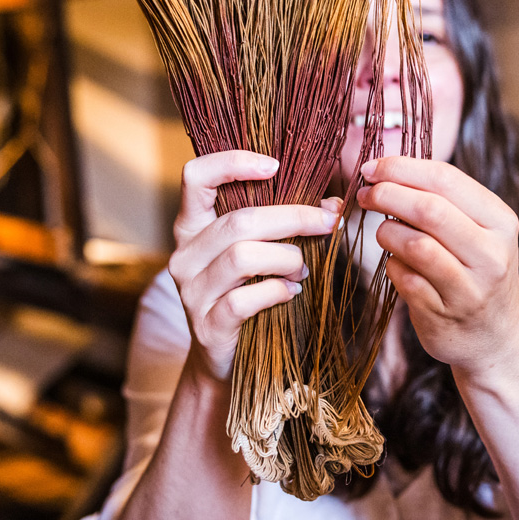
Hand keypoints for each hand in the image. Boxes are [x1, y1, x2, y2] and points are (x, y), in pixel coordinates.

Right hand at [169, 150, 341, 380]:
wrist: (221, 356)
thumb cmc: (245, 291)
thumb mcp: (256, 251)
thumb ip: (284, 224)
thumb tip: (333, 206)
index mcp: (192, 226)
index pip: (196, 177)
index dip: (232, 163)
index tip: (275, 167)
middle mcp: (184, 254)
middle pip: (239, 221)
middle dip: (292, 218)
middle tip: (326, 223)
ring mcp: (191, 291)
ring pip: (243, 257)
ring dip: (287, 258)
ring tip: (302, 269)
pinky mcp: (207, 325)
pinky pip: (245, 300)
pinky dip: (277, 291)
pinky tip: (291, 292)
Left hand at [356, 156, 518, 376]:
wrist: (497, 338)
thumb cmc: (477, 271)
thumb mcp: (479, 231)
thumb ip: (444, 201)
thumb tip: (386, 171)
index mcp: (500, 221)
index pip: (446, 179)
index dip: (401, 168)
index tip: (371, 168)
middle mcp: (491, 254)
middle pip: (429, 209)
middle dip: (387, 195)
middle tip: (364, 195)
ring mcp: (469, 288)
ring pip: (415, 245)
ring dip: (386, 232)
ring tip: (383, 233)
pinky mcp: (444, 315)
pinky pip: (404, 278)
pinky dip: (391, 266)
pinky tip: (396, 264)